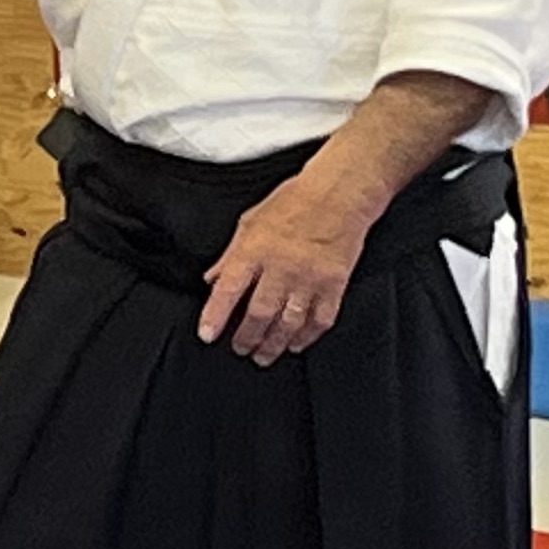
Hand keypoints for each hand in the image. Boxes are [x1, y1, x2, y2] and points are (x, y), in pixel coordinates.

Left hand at [199, 168, 376, 363]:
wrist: (340, 194)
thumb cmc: (295, 201)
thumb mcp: (251, 221)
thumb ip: (231, 254)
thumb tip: (213, 280)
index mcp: (256, 249)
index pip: (229, 288)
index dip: (215, 315)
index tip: (207, 335)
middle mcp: (281, 267)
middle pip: (259, 313)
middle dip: (246, 337)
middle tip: (240, 349)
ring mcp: (309, 278)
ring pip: (288, 323)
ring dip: (274, 344)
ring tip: (264, 354)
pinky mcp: (334, 285)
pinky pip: (320, 319)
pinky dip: (307, 336)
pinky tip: (296, 343)